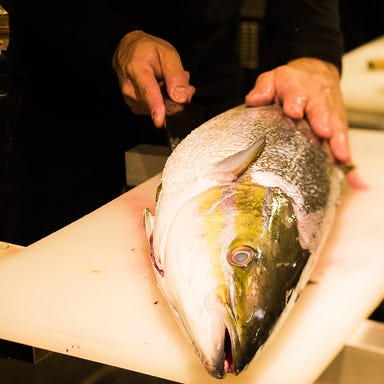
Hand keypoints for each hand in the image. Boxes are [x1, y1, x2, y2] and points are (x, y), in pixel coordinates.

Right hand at [112, 30, 194, 127]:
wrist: (128, 50)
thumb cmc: (147, 50)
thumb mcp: (167, 53)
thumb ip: (175, 75)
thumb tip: (181, 98)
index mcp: (136, 69)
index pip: (148, 91)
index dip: (155, 107)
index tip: (159, 120)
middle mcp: (130, 88)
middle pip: (158, 103)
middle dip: (176, 95)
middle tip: (183, 78)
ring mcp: (131, 99)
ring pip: (159, 107)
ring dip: (171, 97)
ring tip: (170, 79)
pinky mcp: (135, 106)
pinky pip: (155, 109)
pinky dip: (164, 101)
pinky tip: (164, 88)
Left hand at [245, 58, 365, 187]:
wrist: (316, 75)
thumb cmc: (290, 82)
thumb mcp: (273, 79)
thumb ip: (264, 88)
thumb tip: (254, 100)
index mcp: (299, 88)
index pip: (296, 94)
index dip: (295, 103)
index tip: (293, 111)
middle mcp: (317, 100)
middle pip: (321, 111)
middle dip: (322, 121)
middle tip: (324, 133)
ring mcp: (330, 113)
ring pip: (336, 127)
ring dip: (339, 142)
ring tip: (340, 157)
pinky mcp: (337, 125)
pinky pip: (342, 140)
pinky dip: (346, 154)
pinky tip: (348, 170)